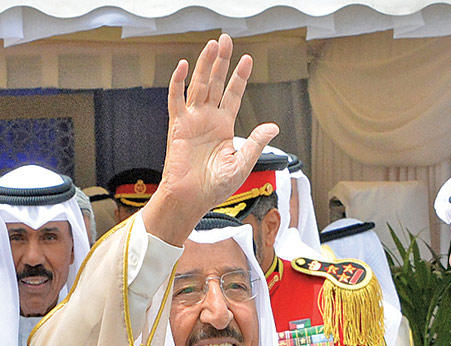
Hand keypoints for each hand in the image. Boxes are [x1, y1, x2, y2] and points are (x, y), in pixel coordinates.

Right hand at [142, 33, 278, 245]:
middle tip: (226, 39)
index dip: (239, 77)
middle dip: (221, 62)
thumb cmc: (215, 188)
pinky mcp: (178, 127)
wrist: (192, 200)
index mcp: (224, 127)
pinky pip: (176, 100)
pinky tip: (185, 66)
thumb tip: (273, 126)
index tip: (247, 59)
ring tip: (213, 45)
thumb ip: (256, 142)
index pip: (232, 95)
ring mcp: (192, 121)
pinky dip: (179, 82)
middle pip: (215, 83)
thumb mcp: (243, 164)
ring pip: (199, 86)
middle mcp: (208, 120)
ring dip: (205, 65)